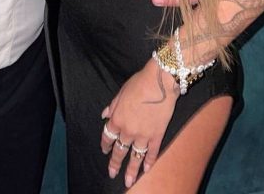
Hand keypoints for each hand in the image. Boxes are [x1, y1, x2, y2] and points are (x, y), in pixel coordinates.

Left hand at [101, 60, 178, 188]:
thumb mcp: (121, 92)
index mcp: (117, 118)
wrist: (159, 83)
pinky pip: (152, 153)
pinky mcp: (156, 136)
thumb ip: (112, 106)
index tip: (104, 151)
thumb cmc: (139, 83)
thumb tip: (104, 115)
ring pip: (135, 157)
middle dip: (115, 163)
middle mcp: (127, 130)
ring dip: (131, 170)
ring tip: (128, 181)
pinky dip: (149, 162)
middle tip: (112, 174)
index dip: (105, 144)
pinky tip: (146, 170)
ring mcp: (142, 135)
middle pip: (120, 150)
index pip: (108, 136)